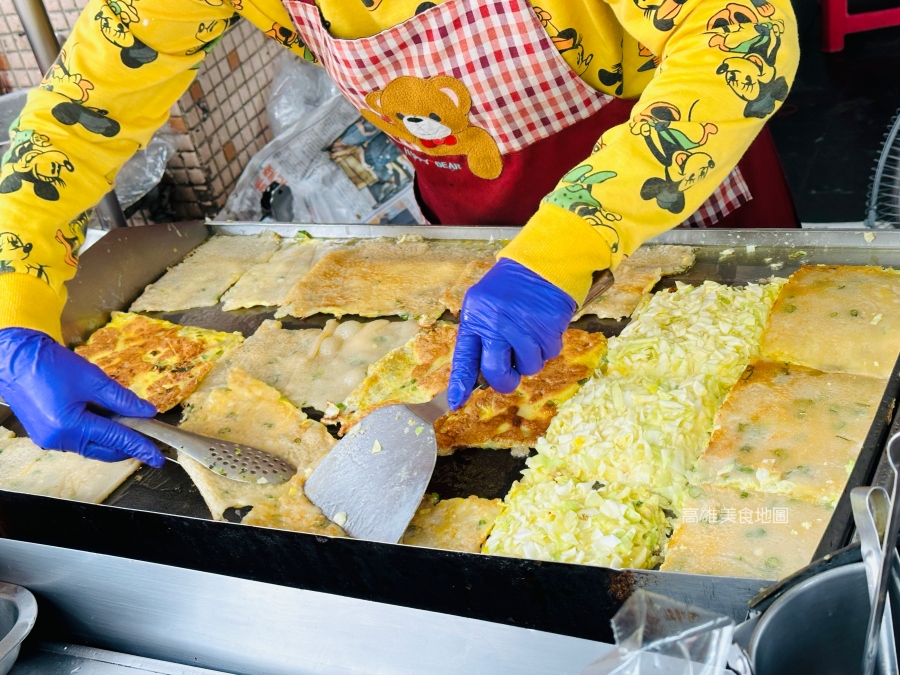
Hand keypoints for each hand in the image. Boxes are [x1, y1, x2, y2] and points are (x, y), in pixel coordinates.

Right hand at [0, 328, 164, 466]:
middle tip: (149, 438)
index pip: (116, 440)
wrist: (15, 359)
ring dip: (112, 439)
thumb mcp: (93, 379)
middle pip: (104, 450)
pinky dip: (95, 432)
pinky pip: (79, 439)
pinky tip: (106, 419)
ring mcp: (50, 440)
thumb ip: (123, 399)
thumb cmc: (52, 365)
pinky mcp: (46, 435)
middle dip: (127, 446)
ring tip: (130, 424)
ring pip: (92, 446)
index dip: (140, 447)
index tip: (159, 457)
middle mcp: (59, 440)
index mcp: (70, 427)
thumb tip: (147, 412)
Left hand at [448, 259, 575, 409]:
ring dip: (531, 359)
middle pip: (496, 372)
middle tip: (510, 371)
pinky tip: (544, 328)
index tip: (456, 402)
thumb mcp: (484, 304)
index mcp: (476, 318)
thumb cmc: (510, 288)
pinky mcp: (547, 327)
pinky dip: (548, 347)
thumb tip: (482, 374)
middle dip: (504, 380)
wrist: (542, 263)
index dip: (460, 383)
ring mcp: (523, 326)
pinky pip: (549, 355)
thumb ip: (481, 335)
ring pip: (528, 367)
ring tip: (530, 336)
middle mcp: (496, 324)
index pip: (464, 358)